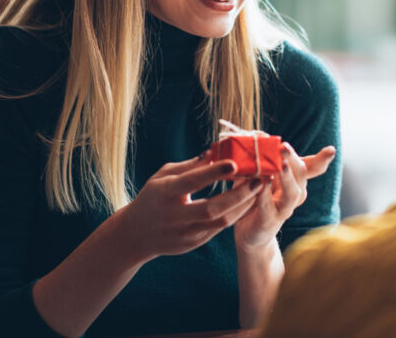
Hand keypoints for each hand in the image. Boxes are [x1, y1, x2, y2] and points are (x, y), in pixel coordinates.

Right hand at [116, 156, 263, 261]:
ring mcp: (185, 233)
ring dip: (244, 206)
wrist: (136, 234)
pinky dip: (236, 215)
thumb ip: (189, 166)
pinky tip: (248, 203)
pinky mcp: (193, 243)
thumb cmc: (153, 196)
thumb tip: (214, 151)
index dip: (213, 173)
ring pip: (221, 222)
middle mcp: (175, 216)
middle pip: (212, 208)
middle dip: (239, 194)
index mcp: (165, 193)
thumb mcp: (163, 176)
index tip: (234, 163)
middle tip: (259, 179)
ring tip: (259, 190)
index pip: (192, 182)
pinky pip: (220, 229)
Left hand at [233, 143, 335, 251]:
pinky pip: (268, 207)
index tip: (331, 151)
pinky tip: (260, 183)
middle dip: (294, 160)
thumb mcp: (259, 174)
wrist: (249, 231)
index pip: (313, 167)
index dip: (323, 160)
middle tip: (284, 146)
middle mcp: (295, 193)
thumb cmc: (255, 197)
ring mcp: (284, 208)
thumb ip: (261, 159)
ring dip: (286, 177)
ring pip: (292, 193)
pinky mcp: (270, 221)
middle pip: (302, 175)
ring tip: (280, 165)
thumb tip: (260, 136)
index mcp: (296, 180)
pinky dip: (264, 194)